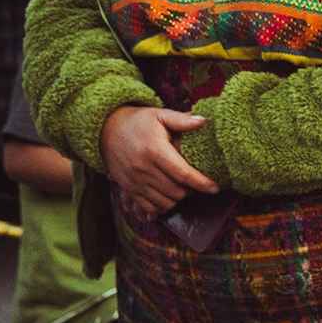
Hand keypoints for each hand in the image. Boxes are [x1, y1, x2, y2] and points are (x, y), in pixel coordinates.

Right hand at [99, 104, 210, 222]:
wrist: (106, 129)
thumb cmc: (137, 121)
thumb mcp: (159, 115)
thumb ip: (182, 119)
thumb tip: (204, 121)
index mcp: (155, 150)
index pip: (183, 174)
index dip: (202, 183)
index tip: (215, 188)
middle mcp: (144, 169)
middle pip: (176, 192)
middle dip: (191, 191)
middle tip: (196, 183)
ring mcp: (134, 181)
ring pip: (165, 202)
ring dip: (177, 199)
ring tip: (182, 188)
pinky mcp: (127, 188)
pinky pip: (148, 207)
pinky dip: (161, 206)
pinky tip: (167, 197)